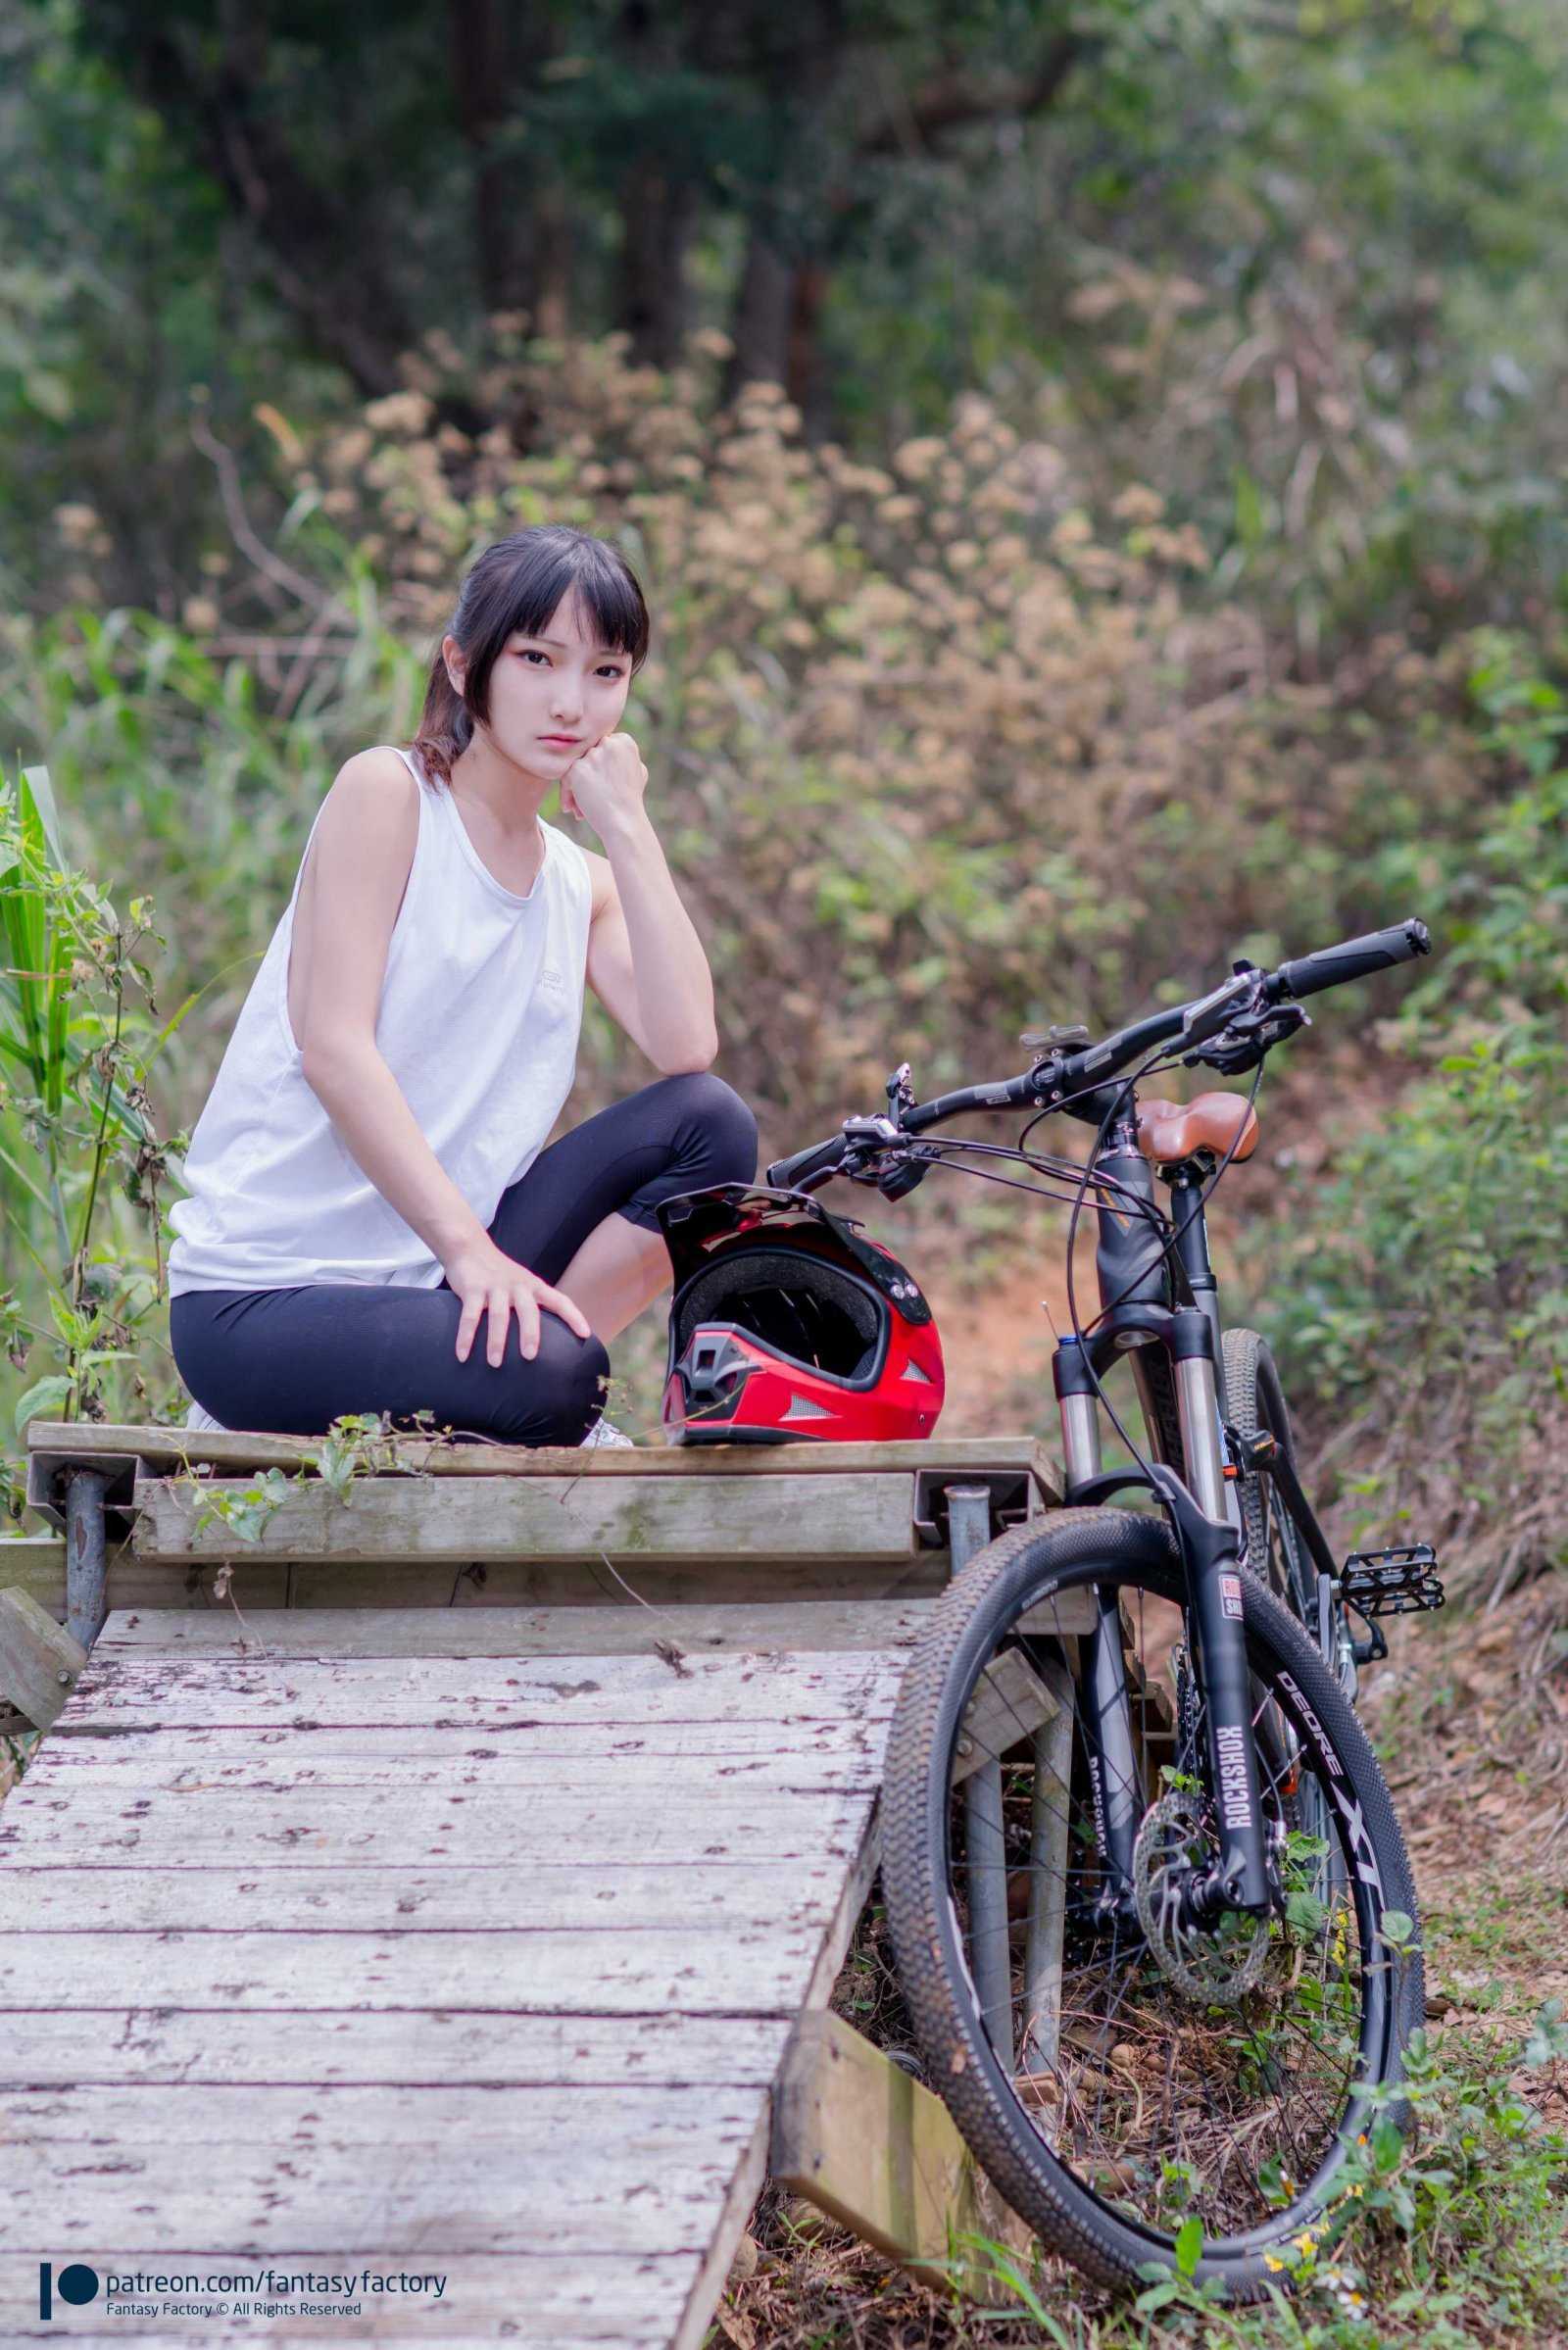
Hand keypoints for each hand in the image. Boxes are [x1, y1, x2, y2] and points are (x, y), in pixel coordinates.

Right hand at [443, 1234, 593, 1365]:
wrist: (469, 1248)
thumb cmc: (501, 1275)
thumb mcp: (523, 1284)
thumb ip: (533, 1305)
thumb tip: (548, 1339)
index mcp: (534, 1287)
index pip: (560, 1301)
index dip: (574, 1316)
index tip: (586, 1334)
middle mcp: (518, 1286)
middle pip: (528, 1310)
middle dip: (530, 1334)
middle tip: (530, 1357)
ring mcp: (495, 1287)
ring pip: (498, 1316)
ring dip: (496, 1341)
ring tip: (495, 1364)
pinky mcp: (472, 1289)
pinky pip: (469, 1316)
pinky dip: (465, 1337)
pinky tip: (462, 1356)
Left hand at [560, 731, 647, 835]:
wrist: (624, 822)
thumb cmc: (630, 801)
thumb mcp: (636, 770)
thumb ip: (622, 755)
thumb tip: (610, 743)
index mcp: (624, 741)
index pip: (601, 747)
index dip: (598, 769)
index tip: (600, 787)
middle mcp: (609, 743)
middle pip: (587, 756)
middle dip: (586, 777)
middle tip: (587, 798)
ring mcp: (593, 755)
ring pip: (575, 767)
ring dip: (575, 788)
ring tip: (579, 809)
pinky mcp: (577, 768)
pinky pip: (565, 778)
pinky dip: (566, 794)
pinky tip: (569, 809)